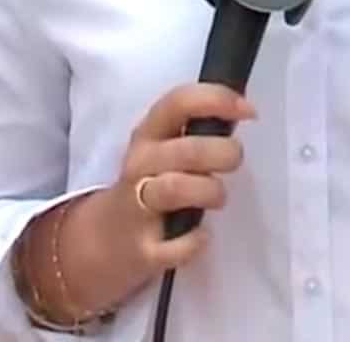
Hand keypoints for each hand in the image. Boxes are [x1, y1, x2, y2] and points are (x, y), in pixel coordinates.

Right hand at [109, 82, 256, 269]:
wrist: (100, 243)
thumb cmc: (147, 188)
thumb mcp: (159, 151)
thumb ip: (193, 133)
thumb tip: (243, 113)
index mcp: (148, 135)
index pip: (178, 103)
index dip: (217, 100)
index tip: (250, 111)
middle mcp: (140, 166)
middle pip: (187, 150)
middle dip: (224, 153)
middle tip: (233, 162)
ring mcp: (137, 208)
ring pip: (177, 189)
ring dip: (210, 192)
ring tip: (217, 198)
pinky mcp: (142, 250)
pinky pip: (176, 246)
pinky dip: (196, 242)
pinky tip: (201, 236)